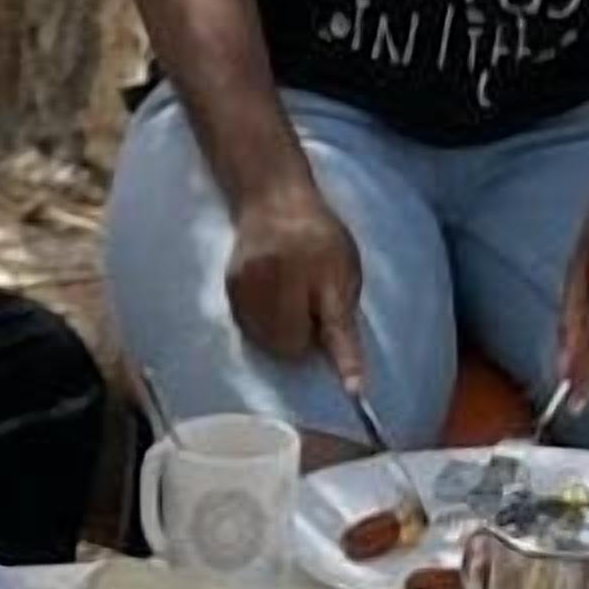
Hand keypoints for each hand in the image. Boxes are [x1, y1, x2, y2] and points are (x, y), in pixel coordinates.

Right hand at [224, 176, 365, 392]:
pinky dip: (262, 325)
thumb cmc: (318, 237)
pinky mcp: (231, 290)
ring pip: (269, 343)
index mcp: (323, 269)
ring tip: (286, 298)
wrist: (273, 198)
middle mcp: (283, 275)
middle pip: (293, 345)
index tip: (356, 390)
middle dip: (303, 335)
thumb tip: (335, 361)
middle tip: (307, 306)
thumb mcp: (345, 267)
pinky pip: (250, 331)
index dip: (345, 360)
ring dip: (280, 333)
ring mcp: (252, 283)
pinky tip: (267, 297)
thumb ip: (341, 314)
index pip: (336, 325)